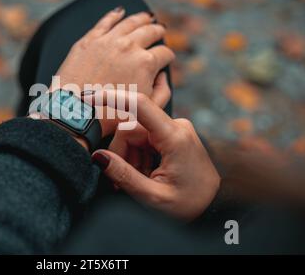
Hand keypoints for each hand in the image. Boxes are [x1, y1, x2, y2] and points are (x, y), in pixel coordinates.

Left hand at [51, 7, 174, 135]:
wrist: (75, 113)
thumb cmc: (109, 115)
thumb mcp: (145, 108)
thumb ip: (162, 91)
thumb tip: (163, 75)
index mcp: (146, 63)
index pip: (164, 53)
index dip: (168, 56)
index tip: (166, 58)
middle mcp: (129, 46)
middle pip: (150, 31)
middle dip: (158, 31)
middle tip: (160, 31)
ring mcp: (108, 41)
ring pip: (130, 22)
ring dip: (142, 18)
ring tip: (147, 17)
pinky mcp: (89, 41)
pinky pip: (105, 22)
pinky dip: (114, 15)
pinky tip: (120, 12)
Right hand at [90, 89, 220, 220]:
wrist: (215, 207)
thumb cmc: (189, 205)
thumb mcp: (154, 197)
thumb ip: (124, 175)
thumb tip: (98, 157)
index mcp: (175, 137)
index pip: (140, 105)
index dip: (112, 97)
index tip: (88, 97)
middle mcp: (176, 127)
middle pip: (130, 129)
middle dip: (121, 155)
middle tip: (123, 183)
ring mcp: (175, 130)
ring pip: (134, 136)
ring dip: (130, 159)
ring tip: (140, 182)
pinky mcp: (172, 135)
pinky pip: (144, 140)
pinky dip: (138, 158)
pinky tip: (145, 175)